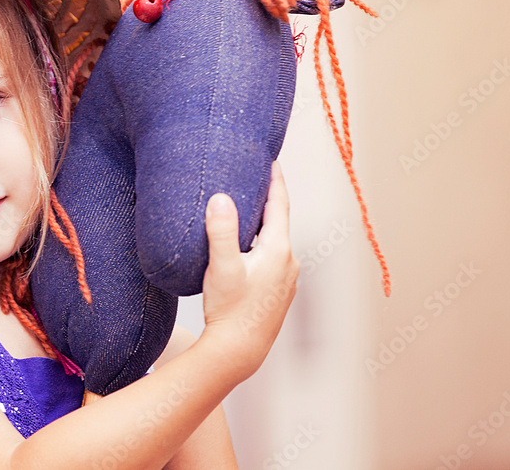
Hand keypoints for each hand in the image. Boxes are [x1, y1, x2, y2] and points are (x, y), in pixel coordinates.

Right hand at [200, 160, 298, 379]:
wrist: (239, 351)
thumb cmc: (229, 310)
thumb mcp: (221, 267)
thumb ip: (221, 231)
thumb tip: (222, 198)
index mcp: (278, 250)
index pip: (279, 204)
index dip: (275, 180)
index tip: (271, 159)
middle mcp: (288, 262)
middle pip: (276, 221)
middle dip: (264, 200)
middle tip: (251, 179)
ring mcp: (285, 278)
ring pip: (273, 241)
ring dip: (260, 226)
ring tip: (243, 211)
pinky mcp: (277, 292)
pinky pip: (270, 258)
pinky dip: (259, 246)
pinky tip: (243, 249)